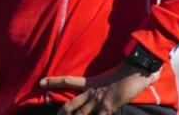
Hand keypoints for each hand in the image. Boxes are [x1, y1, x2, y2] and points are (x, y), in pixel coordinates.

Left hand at [40, 62, 159, 114]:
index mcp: (92, 82)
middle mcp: (92, 92)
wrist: (137, 68)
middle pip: (70, 105)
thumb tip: (120, 82)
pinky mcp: (108, 106)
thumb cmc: (130, 69)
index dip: (53, 81)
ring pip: (79, 114)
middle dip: (61, 114)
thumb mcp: (116, 75)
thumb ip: (113, 81)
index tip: (41, 82)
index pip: (68, 80)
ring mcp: (99, 100)